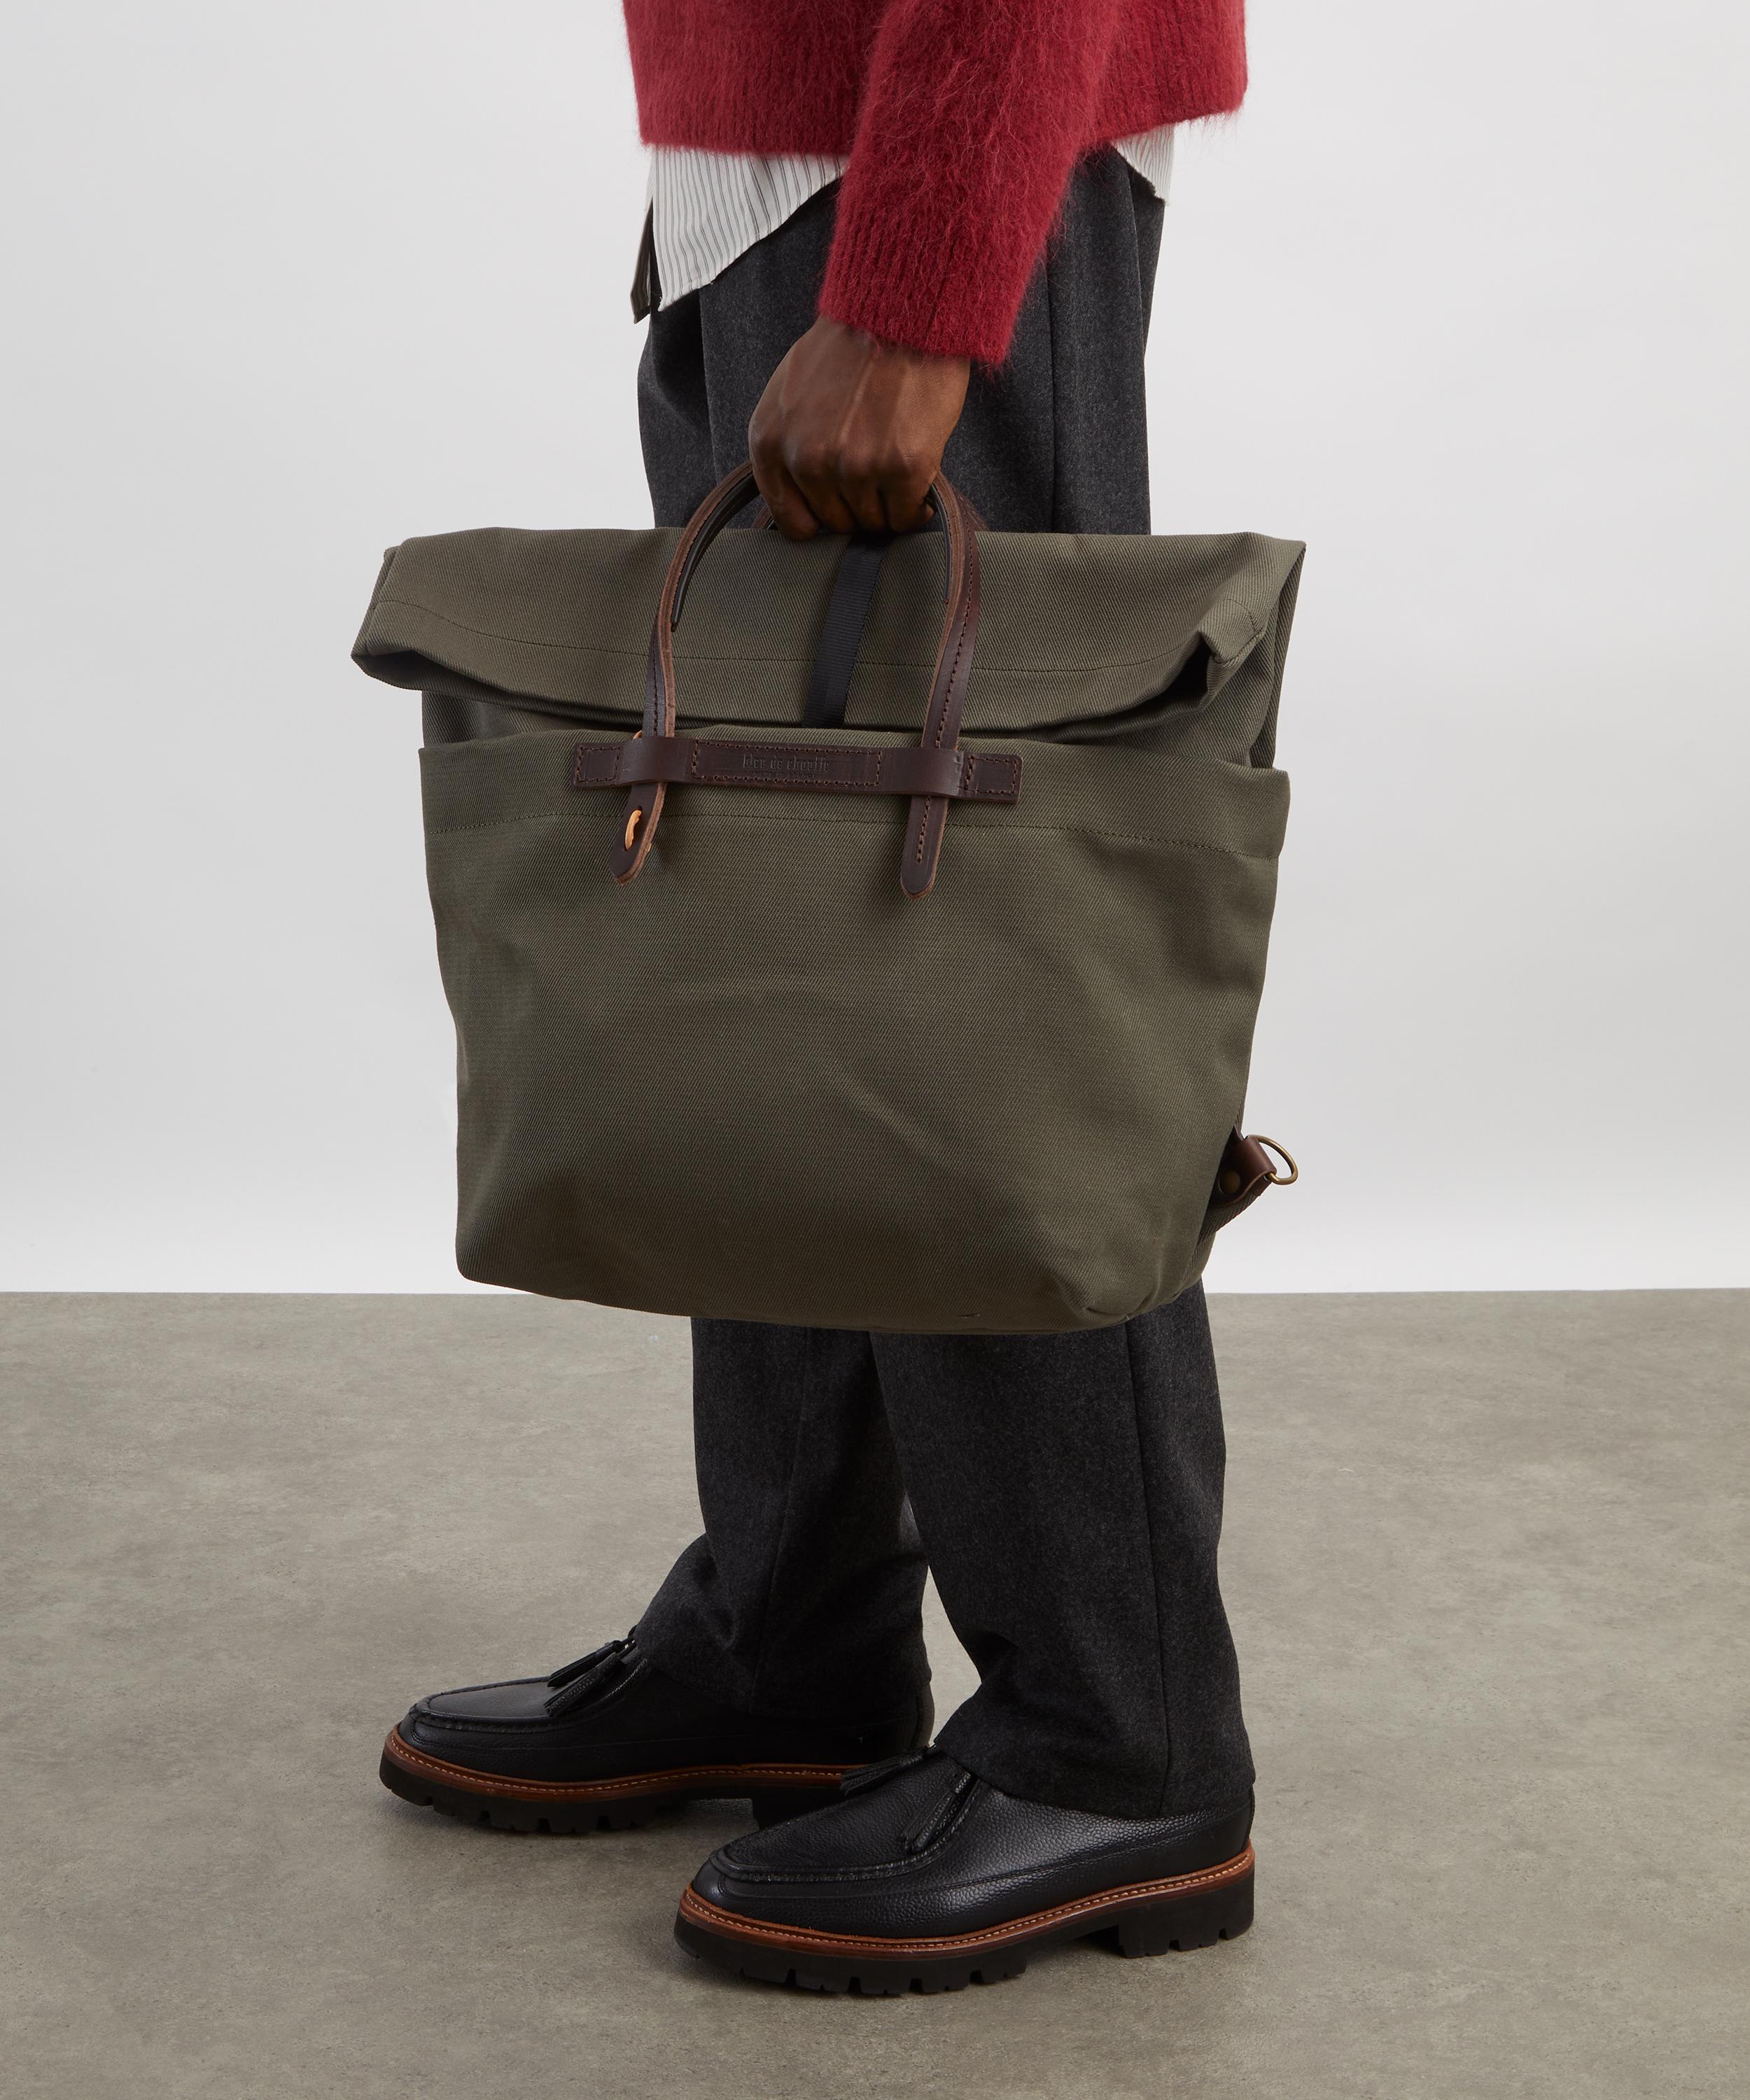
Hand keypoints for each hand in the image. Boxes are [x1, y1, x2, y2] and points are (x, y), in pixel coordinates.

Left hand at [748, 317, 970, 538]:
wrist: (902, 311)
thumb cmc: (851, 344)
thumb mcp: (790, 390)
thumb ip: (788, 442)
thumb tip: (804, 490)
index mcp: (771, 441)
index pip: (791, 520)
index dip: (820, 518)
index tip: (840, 507)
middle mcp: (806, 459)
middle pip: (836, 522)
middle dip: (857, 508)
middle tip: (877, 481)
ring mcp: (854, 466)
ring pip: (872, 523)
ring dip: (888, 507)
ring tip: (897, 475)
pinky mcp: (901, 468)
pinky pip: (905, 516)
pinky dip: (916, 508)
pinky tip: (919, 488)